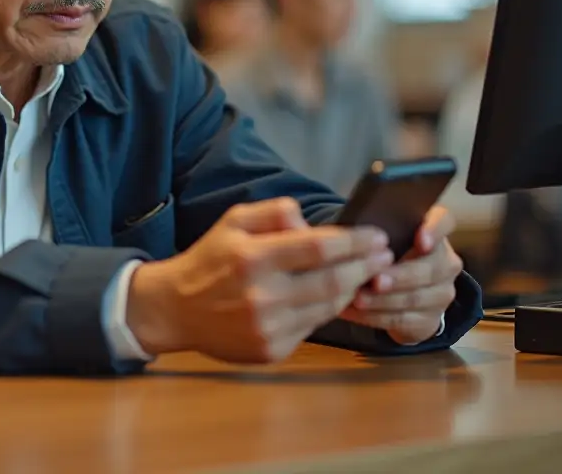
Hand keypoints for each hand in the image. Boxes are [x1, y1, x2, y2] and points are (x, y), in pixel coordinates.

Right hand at [126, 197, 392, 363]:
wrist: (177, 309)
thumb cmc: (210, 259)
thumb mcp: (233, 221)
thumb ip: (274, 211)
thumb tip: (310, 221)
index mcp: (252, 257)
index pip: (319, 247)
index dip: (355, 242)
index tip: (376, 236)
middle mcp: (262, 295)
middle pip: (333, 281)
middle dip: (366, 266)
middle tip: (385, 256)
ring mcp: (268, 327)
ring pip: (328, 307)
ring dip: (353, 289)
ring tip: (366, 274)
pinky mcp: (271, 350)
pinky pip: (313, 327)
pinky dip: (328, 310)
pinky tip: (335, 296)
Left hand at [339, 206, 462, 344]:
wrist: (398, 290)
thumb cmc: (384, 252)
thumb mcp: (383, 237)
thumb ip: (378, 234)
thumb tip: (354, 236)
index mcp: (435, 232)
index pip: (444, 222)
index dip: (434, 231)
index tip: (420, 239)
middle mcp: (446, 262)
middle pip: (429, 269)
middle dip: (400, 276)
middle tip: (375, 280)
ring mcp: (442, 293)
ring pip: (415, 298)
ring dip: (383, 300)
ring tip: (357, 298)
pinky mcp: (430, 320)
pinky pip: (403, 320)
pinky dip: (374, 316)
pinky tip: (353, 311)